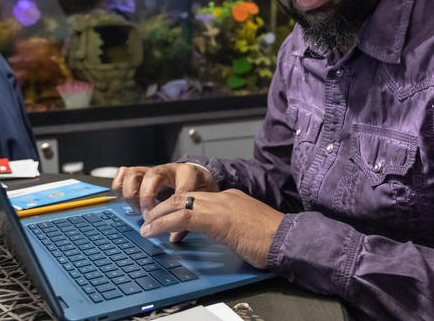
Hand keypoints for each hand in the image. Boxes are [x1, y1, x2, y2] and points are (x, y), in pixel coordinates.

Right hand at [111, 162, 218, 241]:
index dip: (170, 208)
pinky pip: (123, 173)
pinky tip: (127, 200)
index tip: (168, 221)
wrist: (199, 176)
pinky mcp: (142, 173)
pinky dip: (120, 185)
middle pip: (151, 177)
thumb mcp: (203, 202)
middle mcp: (168, 169)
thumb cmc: (200, 189)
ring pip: (134, 173)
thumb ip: (191, 218)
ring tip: (137, 210)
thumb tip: (173, 237)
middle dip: (147, 198)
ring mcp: (153, 170)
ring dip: (132, 194)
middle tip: (148, 216)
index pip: (177, 190)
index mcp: (187, 173)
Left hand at [140, 189, 284, 268]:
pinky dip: (163, 223)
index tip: (166, 215)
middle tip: (148, 218)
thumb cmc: (274, 239)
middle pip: (184, 195)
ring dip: (158, 214)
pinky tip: (153, 231)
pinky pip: (182, 216)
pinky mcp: (217, 218)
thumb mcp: (248, 229)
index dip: (178, 205)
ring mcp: (220, 205)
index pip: (198, 197)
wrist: (288, 238)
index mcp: (231, 198)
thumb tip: (222, 235)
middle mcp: (223, 197)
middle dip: (162, 206)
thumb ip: (232, 227)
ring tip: (145, 226)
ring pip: (179, 202)